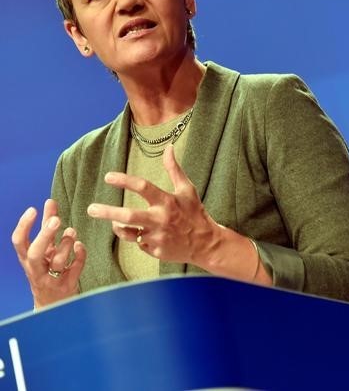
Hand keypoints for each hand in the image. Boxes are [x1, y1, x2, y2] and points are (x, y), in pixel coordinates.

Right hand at [11, 199, 86, 307]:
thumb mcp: (44, 251)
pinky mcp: (69, 284)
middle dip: (45, 235)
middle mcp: (37, 270)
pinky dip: (80, 255)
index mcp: (27, 260)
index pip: (18, 242)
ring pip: (58, 261)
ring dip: (66, 244)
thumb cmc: (47, 271)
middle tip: (56, 220)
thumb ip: (47, 228)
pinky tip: (80, 245)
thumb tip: (50, 202)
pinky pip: (76, 268)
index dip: (24, 226)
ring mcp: (53, 279)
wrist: (52, 304)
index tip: (33, 209)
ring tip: (71, 232)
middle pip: (35, 253)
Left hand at [87, 144, 218, 264]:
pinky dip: (138, 238)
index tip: (108, 177)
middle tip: (91, 209)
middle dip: (107, 212)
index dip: (124, 180)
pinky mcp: (155, 251)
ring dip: (118, 227)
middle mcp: (160, 219)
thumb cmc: (195, 213)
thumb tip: (169, 147)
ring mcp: (157, 237)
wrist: (206, 243)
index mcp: (167, 202)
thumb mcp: (187, 189)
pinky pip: (139, 243)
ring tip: (114, 223)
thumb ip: (174, 169)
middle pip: (128, 216)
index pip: (143, 187)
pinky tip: (146, 235)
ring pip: (128, 232)